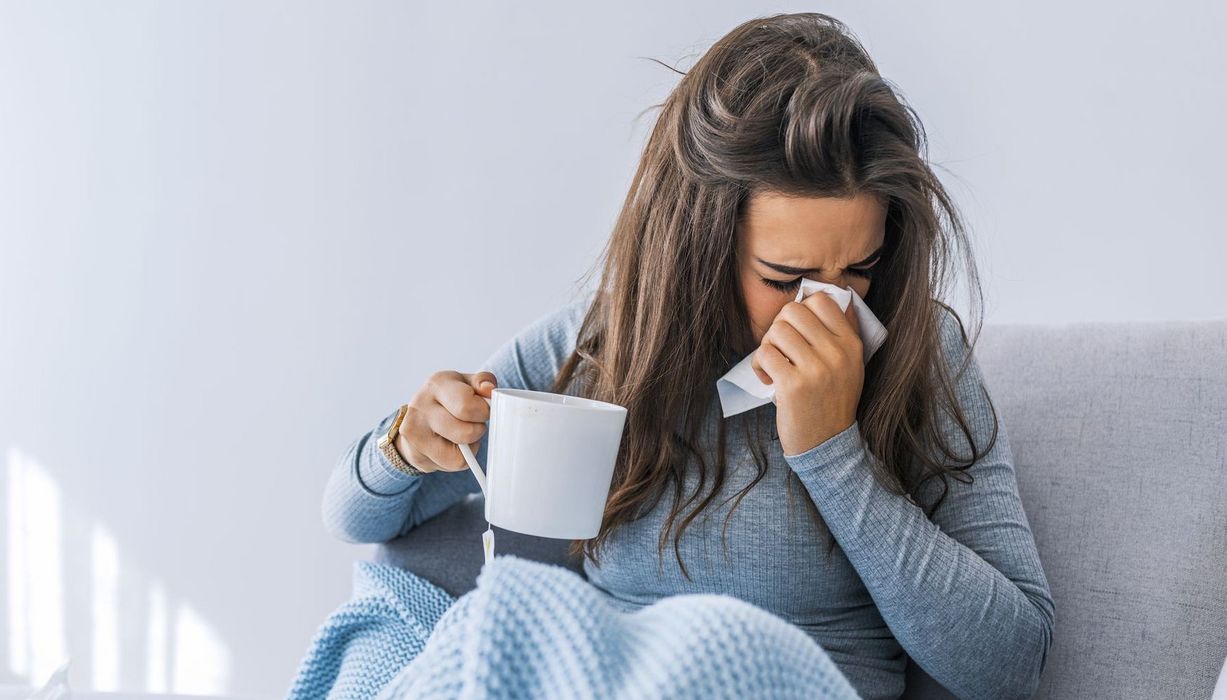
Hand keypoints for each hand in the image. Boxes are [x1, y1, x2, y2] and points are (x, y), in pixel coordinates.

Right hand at [396, 370, 496, 472]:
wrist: (418, 418)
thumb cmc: (450, 398)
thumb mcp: (467, 383)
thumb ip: (483, 381)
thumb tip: (489, 390)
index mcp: (437, 384)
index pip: (467, 404)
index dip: (484, 412)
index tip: (484, 410)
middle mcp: (421, 406)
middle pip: (466, 433)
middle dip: (478, 430)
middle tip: (474, 424)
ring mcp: (414, 432)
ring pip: (459, 455)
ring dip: (470, 447)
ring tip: (462, 435)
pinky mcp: (415, 454)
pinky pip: (452, 465)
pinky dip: (460, 459)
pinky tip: (452, 446)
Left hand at [749, 292, 863, 455]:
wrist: (827, 443)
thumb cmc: (832, 401)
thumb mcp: (851, 366)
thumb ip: (843, 333)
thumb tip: (837, 298)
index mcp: (851, 344)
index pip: (821, 301)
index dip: (802, 311)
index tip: (798, 331)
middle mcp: (836, 353)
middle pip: (793, 311)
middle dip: (779, 327)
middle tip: (781, 349)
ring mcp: (816, 369)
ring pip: (776, 330)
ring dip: (768, 346)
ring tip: (775, 365)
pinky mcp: (793, 385)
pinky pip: (764, 354)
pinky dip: (759, 365)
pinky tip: (768, 379)